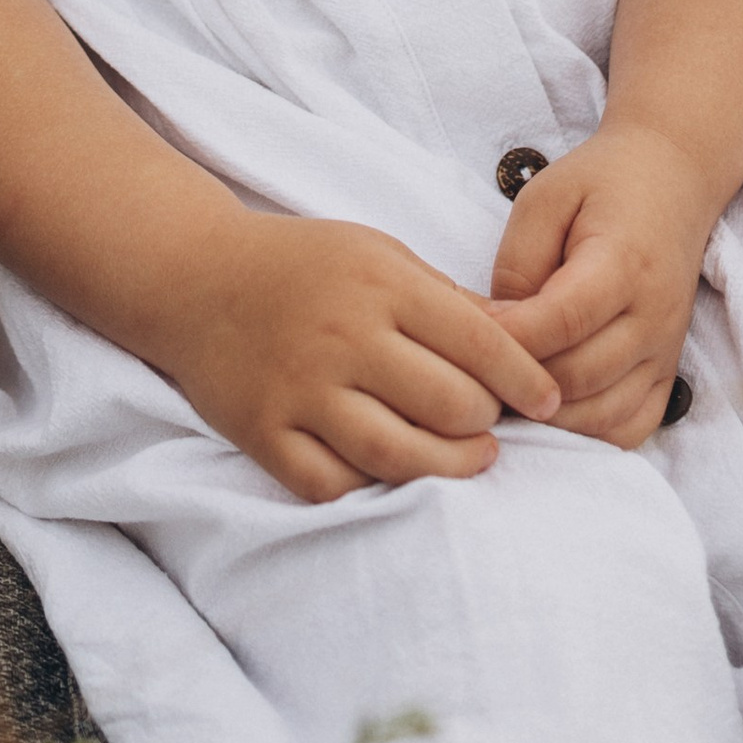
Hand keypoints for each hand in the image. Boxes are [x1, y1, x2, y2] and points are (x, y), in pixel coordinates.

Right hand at [157, 214, 560, 501]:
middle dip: (487, 424)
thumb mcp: (377, 254)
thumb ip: (445, 299)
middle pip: (451, 407)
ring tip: (468, 457)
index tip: (548, 400)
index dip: (526, 380)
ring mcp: (301, 390)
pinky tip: (394, 472)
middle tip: (492, 425)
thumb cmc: (302, 265)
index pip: (479, 342)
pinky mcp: (266, 434)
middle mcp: (343, 336)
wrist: (194, 278)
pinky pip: (336, 485)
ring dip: (449, 467)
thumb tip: (524, 344)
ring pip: (401, 457)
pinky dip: (373, 488)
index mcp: (379, 283)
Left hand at [482, 126, 719, 446]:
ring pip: (602, 415)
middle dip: (518, 380)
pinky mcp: (671, 373)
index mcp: (623, 263)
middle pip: (578, 376)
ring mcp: (667, 352)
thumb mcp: (545, 198)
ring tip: (503, 394)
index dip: (508, 336)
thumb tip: (496, 329)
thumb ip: (518, 262)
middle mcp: (653, 317)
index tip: (463, 333)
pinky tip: (550, 414)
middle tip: (472, 372)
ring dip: (547, 415)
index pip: (561, 320)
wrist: (672, 180)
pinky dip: (587, 434)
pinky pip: (630, 429)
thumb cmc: (601, 184)